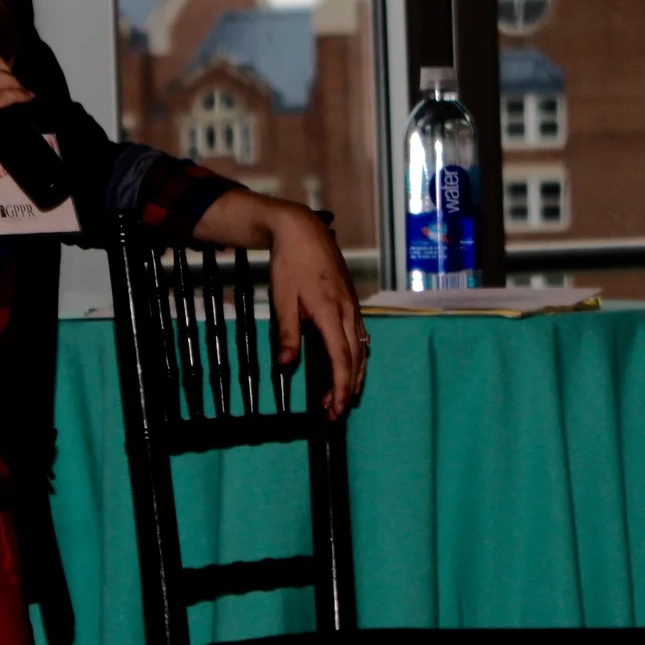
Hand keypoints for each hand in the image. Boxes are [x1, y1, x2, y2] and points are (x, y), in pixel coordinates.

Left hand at [195, 192, 369, 418]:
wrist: (303, 231)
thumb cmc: (290, 263)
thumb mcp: (283, 298)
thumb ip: (287, 333)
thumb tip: (286, 365)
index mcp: (331, 313)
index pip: (340, 359)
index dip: (339, 387)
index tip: (335, 409)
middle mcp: (348, 312)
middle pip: (355, 359)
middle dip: (347, 389)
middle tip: (336, 413)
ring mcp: (353, 307)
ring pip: (361, 349)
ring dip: (353, 376)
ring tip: (344, 399)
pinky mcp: (351, 303)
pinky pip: (359, 337)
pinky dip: (356, 358)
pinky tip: (351, 367)